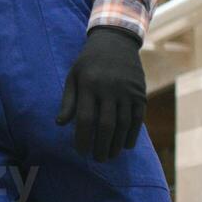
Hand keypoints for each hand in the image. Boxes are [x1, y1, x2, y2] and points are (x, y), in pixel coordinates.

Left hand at [55, 25, 146, 162]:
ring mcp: (127, 92)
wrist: (116, 41)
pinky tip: (125, 145)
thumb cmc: (89, 62)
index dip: (82, 138)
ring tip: (110, 155)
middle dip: (101, 146)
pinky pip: (138, 119)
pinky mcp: (140, 93)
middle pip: (106, 125)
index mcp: (89, 85)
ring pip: (123, 124)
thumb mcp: (73, 76)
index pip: (85, 119)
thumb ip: (68, 101)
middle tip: (97, 159)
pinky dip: (132, 134)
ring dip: (116, 144)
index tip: (80, 151)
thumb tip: (60, 124)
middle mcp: (109, 89)